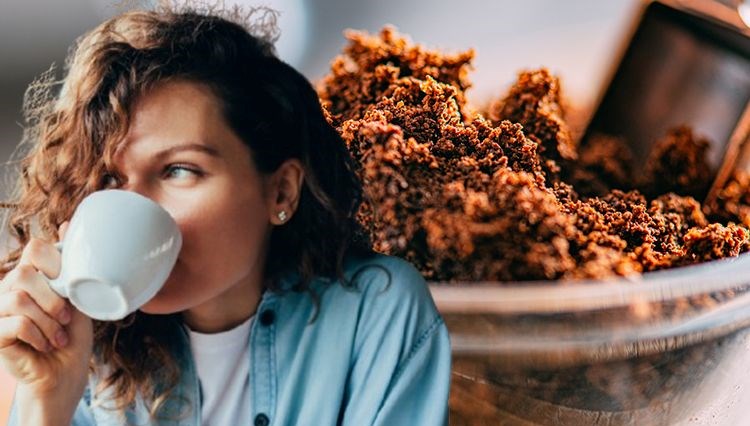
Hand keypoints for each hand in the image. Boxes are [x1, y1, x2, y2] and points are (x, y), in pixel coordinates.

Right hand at [0, 222, 92, 399]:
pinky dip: (38, 334)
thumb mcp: (78, 296)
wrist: (66, 372)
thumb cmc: (73, 334)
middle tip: (66, 318)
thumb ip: (71, 266)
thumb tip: (66, 224)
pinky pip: (15, 323)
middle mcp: (10, 288)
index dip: (55, 263)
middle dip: (53, 298)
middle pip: (24, 274)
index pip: (35, 248)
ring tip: (58, 335)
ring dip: (47, 320)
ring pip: (19, 299)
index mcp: (32, 275)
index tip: (69, 286)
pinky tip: (46, 344)